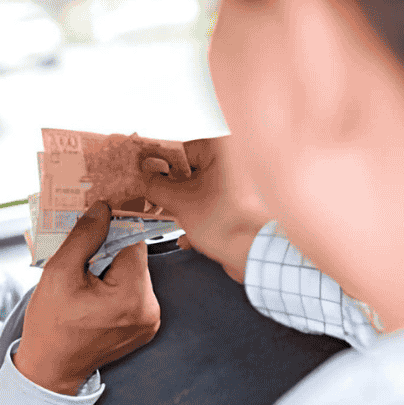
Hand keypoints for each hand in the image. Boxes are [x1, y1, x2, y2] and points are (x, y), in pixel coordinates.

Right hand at [14, 201, 160, 394]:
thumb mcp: (58, 274)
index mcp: (131, 296)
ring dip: (111, 268)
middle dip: (107, 251)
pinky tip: (92, 294)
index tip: (94, 221)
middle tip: (80, 257)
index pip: (132, 241)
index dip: (112, 227)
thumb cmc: (50, 325)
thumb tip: (102, 208)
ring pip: (133, 273)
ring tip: (84, 280)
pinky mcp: (145, 326)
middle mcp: (149, 309)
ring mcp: (150, 320)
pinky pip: (133, 291)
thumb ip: (83, 237)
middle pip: (134, 258)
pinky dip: (115, 286)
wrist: (51, 368)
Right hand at [144, 136, 272, 282]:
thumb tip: (145, 177)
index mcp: (224, 149)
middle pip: (192, 170)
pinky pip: (218, 202)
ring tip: (174, 220)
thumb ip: (156, 185)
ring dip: (186, 206)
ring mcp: (245, 181)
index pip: (180, 150)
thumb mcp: (179, 202)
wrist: (258, 255)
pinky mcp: (248, 202)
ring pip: (204, 188)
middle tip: (155, 200)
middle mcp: (238, 159)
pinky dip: (204, 216)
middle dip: (173, 190)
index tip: (145, 176)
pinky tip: (191, 236)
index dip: (159, 166)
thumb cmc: (230, 224)